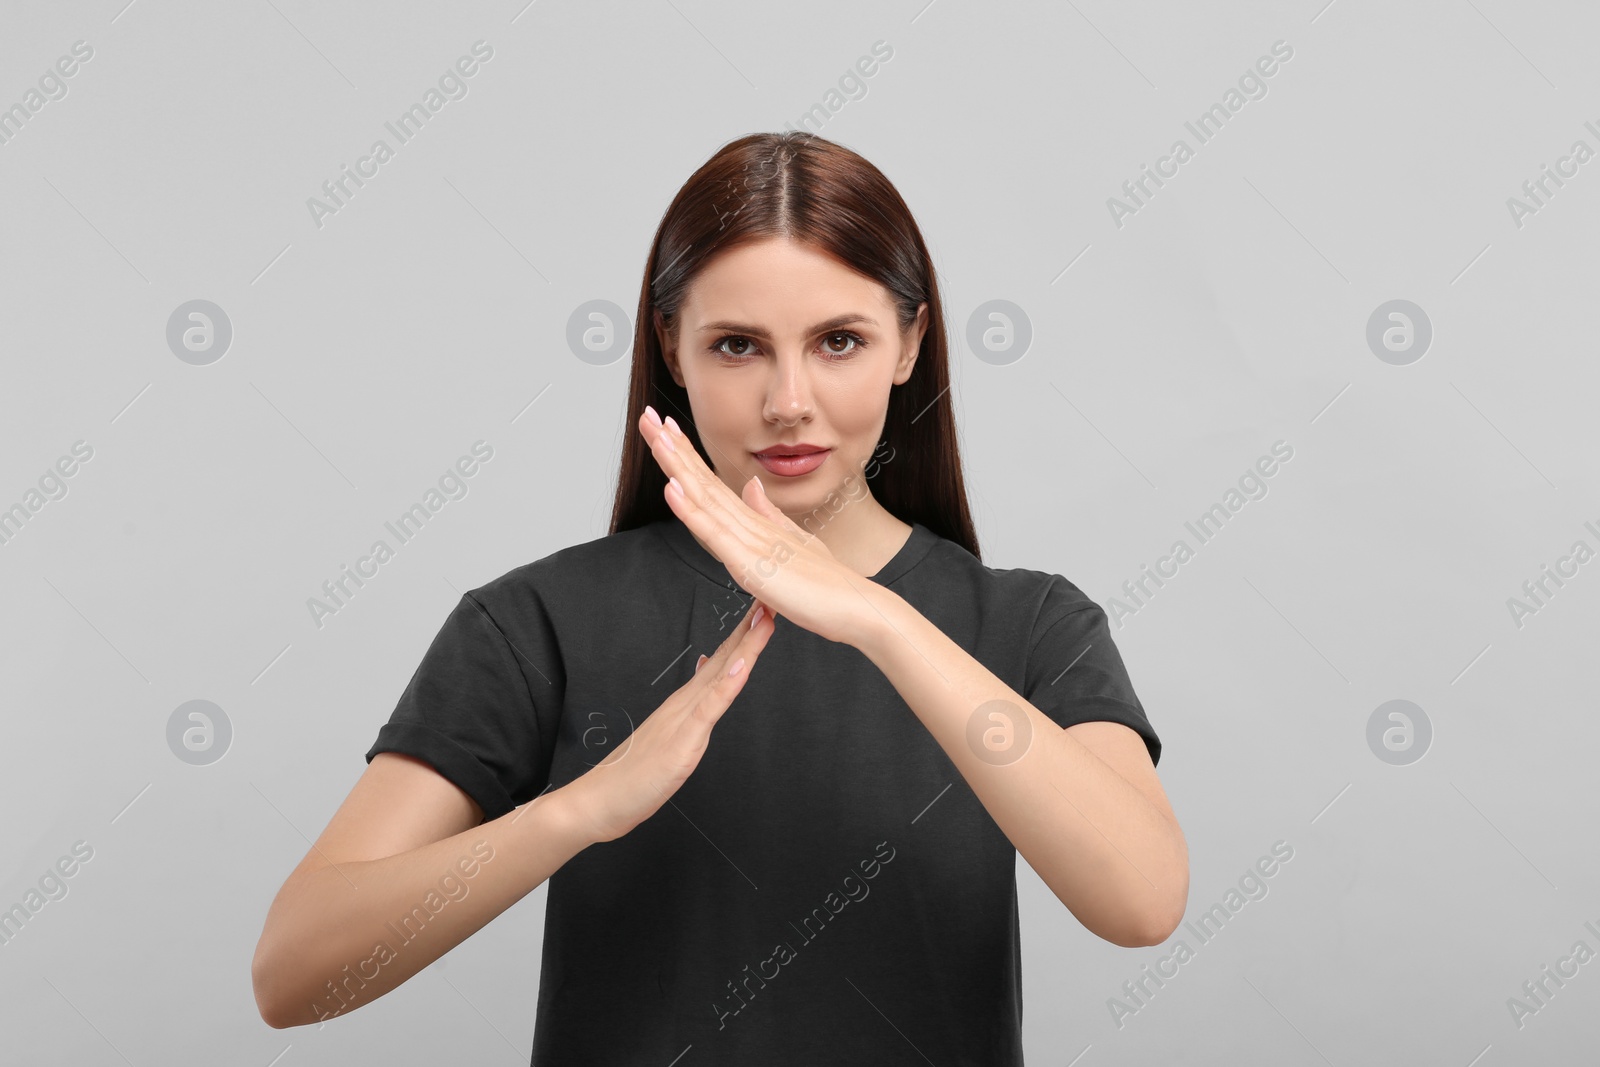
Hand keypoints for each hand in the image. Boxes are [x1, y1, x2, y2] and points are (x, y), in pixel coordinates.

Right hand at [564, 597, 775, 843]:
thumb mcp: (671, 736)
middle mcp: (685, 703)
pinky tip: (742, 665)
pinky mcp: (682, 740)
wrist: (599, 799)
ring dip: (745, 646)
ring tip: (764, 618)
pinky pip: (709, 707)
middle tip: (770, 596)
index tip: (763, 610)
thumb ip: (690, 706)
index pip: (721, 662)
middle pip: (724, 659)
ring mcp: (684, 719)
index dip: (744, 636)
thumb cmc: (634, 774)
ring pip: (721, 675)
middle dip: (750, 629)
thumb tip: (707, 669)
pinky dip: (727, 683)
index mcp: (686, 703)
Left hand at [638, 406, 880, 646]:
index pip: (712, 484)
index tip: (665, 430)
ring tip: (655, 435)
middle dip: (673, 449)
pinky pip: (716, 535)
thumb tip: (751, 487)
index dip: (686, 457)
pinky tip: (673, 489)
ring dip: (677, 467)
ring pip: (705, 498)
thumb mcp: (793, 544)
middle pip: (702, 482)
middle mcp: (750, 525)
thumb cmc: (828, 583)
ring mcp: (750, 542)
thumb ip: (770, 516)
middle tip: (646, 416)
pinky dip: (693, 511)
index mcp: (755, 523)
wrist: (857, 607)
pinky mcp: (751, 565)